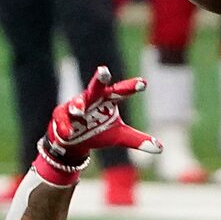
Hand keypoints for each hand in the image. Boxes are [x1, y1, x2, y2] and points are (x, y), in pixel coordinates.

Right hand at [41, 66, 158, 172]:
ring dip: (77, 106)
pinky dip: (65, 127)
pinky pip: (62, 120)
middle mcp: (92, 98)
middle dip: (99, 79)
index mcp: (107, 100)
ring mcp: (74, 105)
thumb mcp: (119, 136)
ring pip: (76, 102)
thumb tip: (161, 149)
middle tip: (104, 70)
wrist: (73, 142)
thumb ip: (138, 140)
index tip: (144, 83)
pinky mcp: (59, 115)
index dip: (131, 87)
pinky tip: (68, 134)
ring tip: (79, 111)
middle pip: (96, 86)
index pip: (120, 91)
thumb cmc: (97, 132)